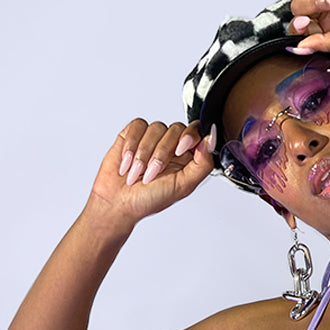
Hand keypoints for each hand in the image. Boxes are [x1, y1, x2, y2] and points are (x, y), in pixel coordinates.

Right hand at [88, 118, 214, 225]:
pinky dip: (131, 145)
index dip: (190, 136)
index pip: (197, 132)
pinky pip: (137, 126)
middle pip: (176, 129)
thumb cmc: (150, 199)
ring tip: (137, 174)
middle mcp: (171, 146)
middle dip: (162, 153)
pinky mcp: (133, 134)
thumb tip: (210, 140)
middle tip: (152, 174)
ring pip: (156, 127)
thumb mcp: (183, 186)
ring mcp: (152, 138)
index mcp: (187, 157)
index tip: (180, 150)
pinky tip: (127, 163)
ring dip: (144, 153)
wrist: (118, 203)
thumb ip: (202, 164)